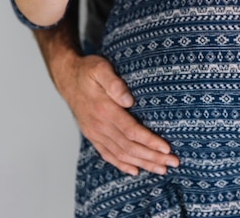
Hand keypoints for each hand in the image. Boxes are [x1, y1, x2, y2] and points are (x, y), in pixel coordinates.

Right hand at [58, 53, 179, 175]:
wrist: (66, 76)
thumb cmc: (87, 70)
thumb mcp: (100, 68)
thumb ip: (114, 83)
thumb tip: (129, 100)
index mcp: (104, 109)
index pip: (131, 131)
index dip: (150, 141)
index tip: (167, 148)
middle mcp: (99, 125)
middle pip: (129, 147)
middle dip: (152, 157)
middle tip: (173, 162)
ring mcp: (94, 132)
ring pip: (121, 154)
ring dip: (142, 163)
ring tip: (161, 169)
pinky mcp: (91, 135)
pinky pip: (107, 155)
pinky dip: (121, 165)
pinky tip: (134, 170)